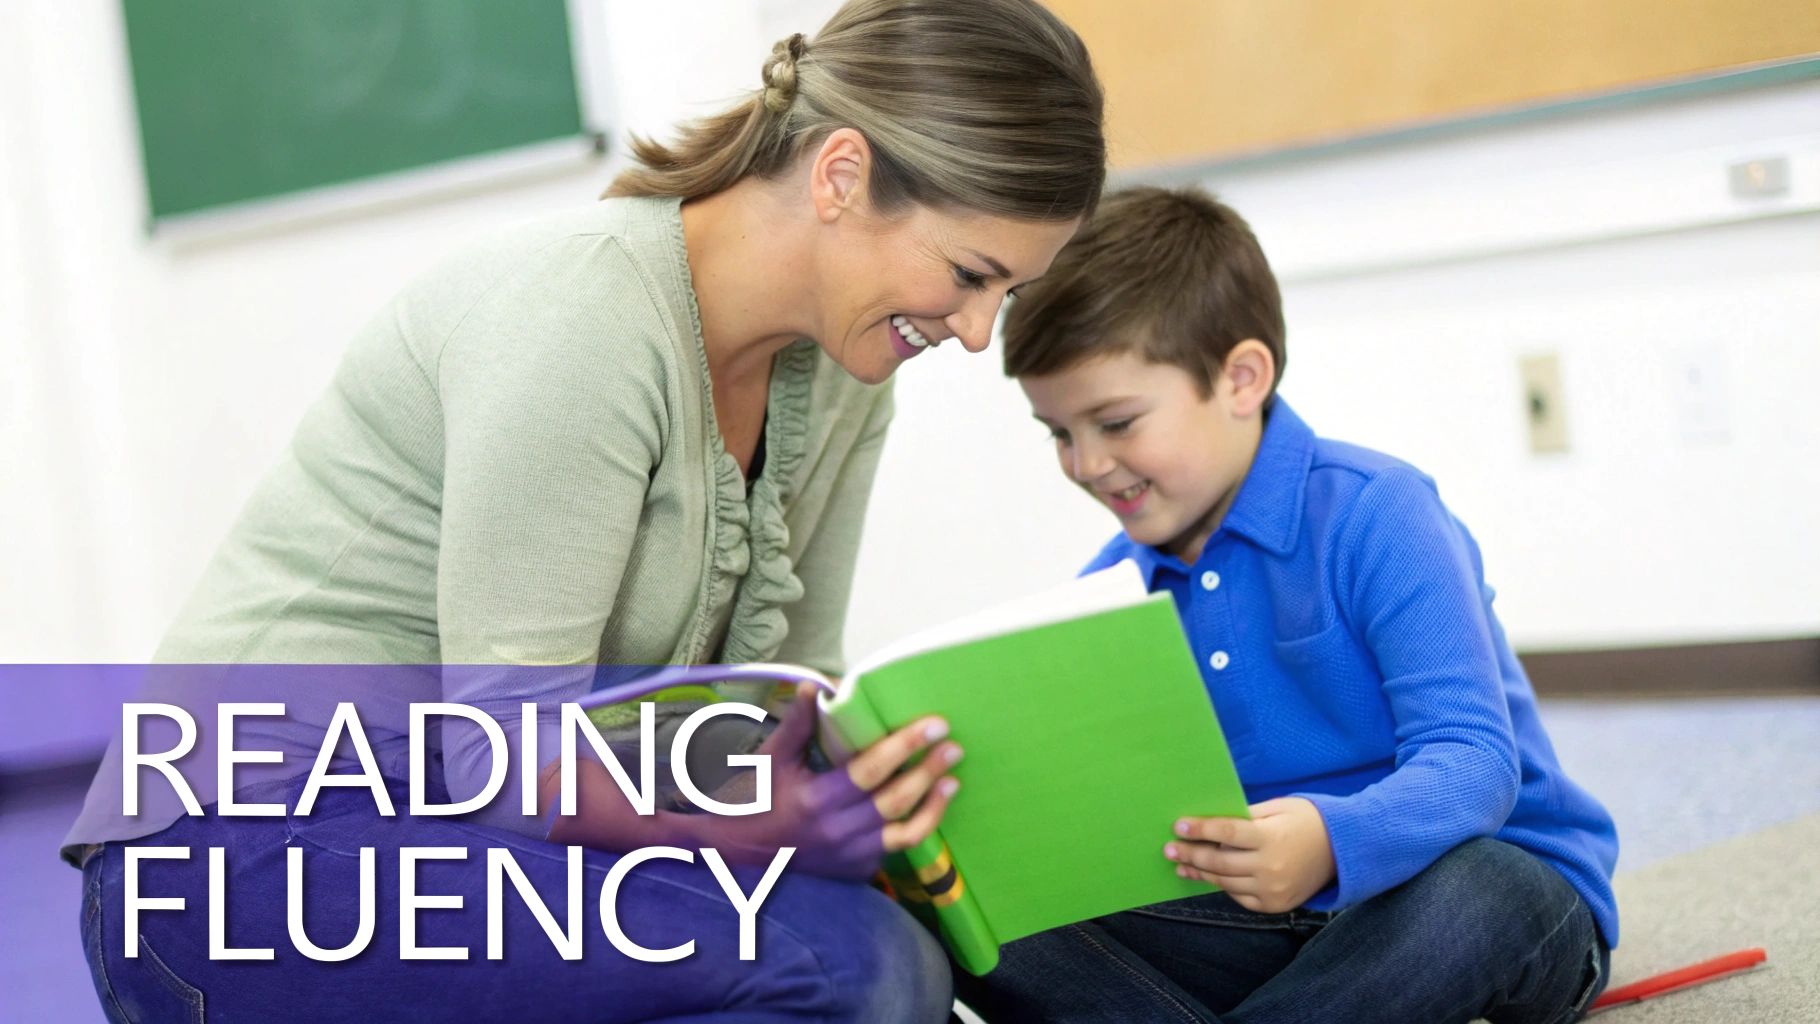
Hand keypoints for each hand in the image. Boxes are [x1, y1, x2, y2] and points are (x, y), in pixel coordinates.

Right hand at [731, 683, 961, 878]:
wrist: (740, 856)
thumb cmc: (755, 800)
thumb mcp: (771, 760)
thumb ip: (796, 724)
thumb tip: (812, 685)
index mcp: (816, 800)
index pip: (871, 769)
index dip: (905, 746)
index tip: (934, 724)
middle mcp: (837, 832)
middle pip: (896, 800)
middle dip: (929, 771)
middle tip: (954, 746)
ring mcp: (849, 856)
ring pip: (906, 834)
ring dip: (934, 806)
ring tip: (953, 781)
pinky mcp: (856, 871)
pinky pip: (895, 850)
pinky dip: (917, 829)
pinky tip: (931, 808)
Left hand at [1165, 797, 1334, 912]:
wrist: (1343, 850)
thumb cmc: (1306, 821)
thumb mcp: (1278, 808)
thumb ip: (1245, 816)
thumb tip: (1210, 820)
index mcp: (1271, 837)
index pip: (1227, 834)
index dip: (1200, 830)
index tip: (1178, 826)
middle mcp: (1270, 867)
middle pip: (1220, 862)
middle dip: (1191, 855)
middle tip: (1169, 849)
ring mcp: (1272, 889)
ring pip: (1225, 882)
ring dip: (1200, 873)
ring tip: (1180, 866)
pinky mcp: (1275, 905)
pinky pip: (1240, 897)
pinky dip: (1223, 886)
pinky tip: (1207, 878)